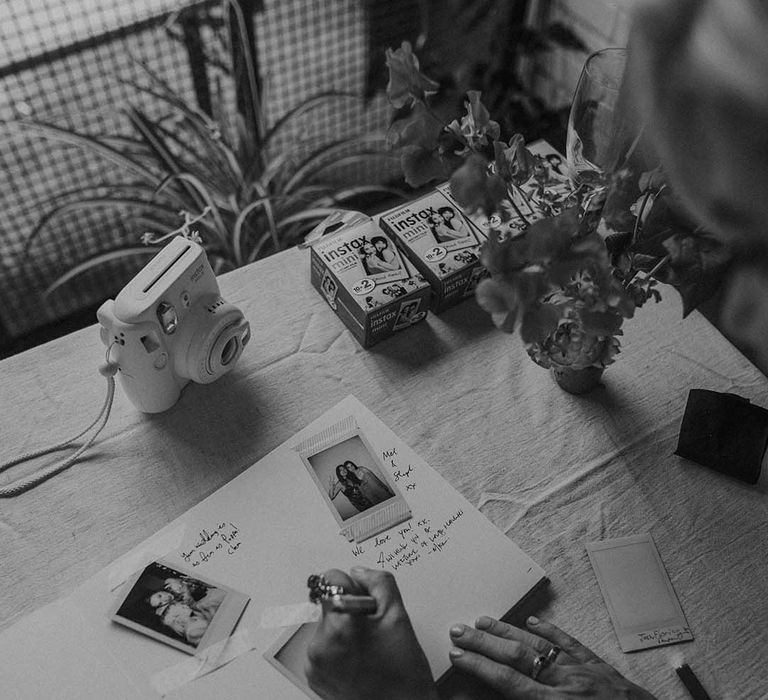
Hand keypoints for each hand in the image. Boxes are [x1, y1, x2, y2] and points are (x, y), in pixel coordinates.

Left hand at [306, 567, 437, 699]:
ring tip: (369, 648)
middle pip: (330, 604)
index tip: (364, 596)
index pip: (331, 580)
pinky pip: (324, 648)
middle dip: (350, 609)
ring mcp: (315, 664)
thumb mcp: (398, 616)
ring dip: (344, 630)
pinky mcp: (315, 678)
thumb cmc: (403, 673)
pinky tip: (360, 660)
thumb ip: (379, 582)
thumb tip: (360, 572)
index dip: (353, 585)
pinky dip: (339, 649)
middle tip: (374, 629)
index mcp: (337, 626)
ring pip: (328, 626)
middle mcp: (319, 645)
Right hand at [448, 615, 656, 698]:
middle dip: (485, 642)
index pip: (508, 680)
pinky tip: (533, 621)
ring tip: (484, 620)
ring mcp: (583, 671)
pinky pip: (570, 644)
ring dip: (508, 631)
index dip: (479, 666)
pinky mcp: (600, 667)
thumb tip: (505, 699)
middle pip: (517, 655)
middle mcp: (567, 684)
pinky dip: (549, 631)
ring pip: (539, 644)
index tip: (457, 654)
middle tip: (459, 630)